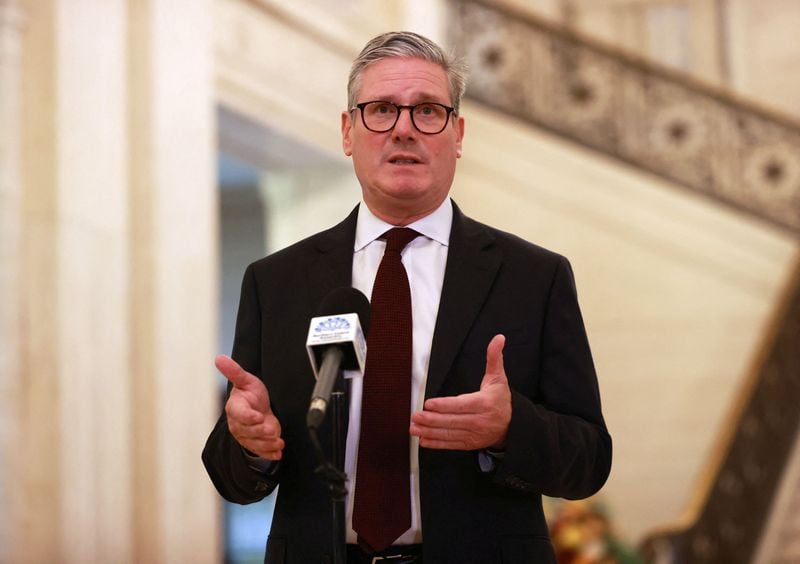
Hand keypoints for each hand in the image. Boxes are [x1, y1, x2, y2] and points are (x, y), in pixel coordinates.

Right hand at [216, 355, 284, 459]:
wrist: (257, 407)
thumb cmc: (250, 393)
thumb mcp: (245, 380)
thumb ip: (234, 371)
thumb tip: (219, 358)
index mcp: (234, 408)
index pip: (239, 414)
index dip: (249, 416)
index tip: (259, 416)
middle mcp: (237, 424)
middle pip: (248, 431)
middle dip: (261, 431)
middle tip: (272, 429)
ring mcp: (245, 436)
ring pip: (255, 443)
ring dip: (268, 444)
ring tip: (279, 442)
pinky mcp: (254, 444)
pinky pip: (260, 451)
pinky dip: (270, 453)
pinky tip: (278, 452)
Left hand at [410, 334, 510, 449]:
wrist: (512, 425)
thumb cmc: (500, 398)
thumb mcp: (498, 377)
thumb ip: (494, 358)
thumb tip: (498, 339)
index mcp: (485, 403)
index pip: (462, 404)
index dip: (445, 405)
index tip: (429, 403)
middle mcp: (480, 421)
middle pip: (453, 421)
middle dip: (432, 419)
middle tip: (416, 415)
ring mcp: (474, 434)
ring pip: (450, 434)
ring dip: (430, 431)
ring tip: (414, 428)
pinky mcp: (470, 444)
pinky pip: (452, 444)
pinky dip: (437, 443)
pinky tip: (423, 440)